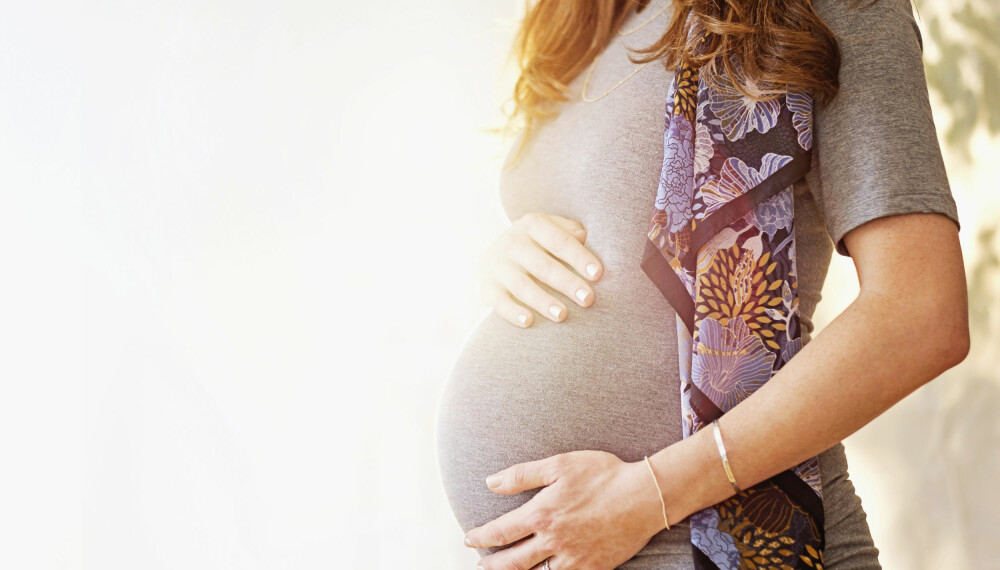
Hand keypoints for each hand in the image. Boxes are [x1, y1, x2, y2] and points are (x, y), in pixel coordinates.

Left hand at [463, 450, 664, 569]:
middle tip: (478, 564)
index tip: (469, 538)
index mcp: (540, 514)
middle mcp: (552, 541)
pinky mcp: (591, 568)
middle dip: (491, 565)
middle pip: (511, 562)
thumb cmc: (602, 475)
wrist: (644, 496)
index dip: (480, 537)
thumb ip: (521, 475)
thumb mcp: (558, 465)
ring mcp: (572, 559)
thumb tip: (490, 482)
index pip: (500, 532)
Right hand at [476, 212, 603, 326]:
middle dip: (566, 283)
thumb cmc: (537, 244)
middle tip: (587, 299)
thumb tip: (584, 236)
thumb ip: (569, 232)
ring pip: (522, 285)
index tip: (598, 275)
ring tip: (562, 315)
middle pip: (542, 265)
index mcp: (532, 225)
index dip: (579, 258)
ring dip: (543, 301)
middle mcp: (511, 242)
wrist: (496, 256)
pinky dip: (512, 312)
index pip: (559, 241)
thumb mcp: (551, 230)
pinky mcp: (486, 287)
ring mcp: (496, 265)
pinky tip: (529, 322)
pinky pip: (499, 301)